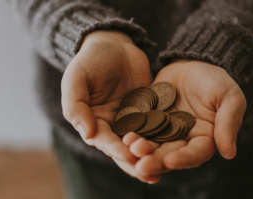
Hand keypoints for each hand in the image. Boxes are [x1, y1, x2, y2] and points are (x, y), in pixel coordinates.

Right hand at [61, 30, 152, 178]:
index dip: (115, 149)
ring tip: (165, 167)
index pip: (104, 141)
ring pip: (142, 141)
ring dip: (152, 155)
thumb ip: (76, 105)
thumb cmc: (91, 59)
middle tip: (150, 174)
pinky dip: (163, 136)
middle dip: (136, 161)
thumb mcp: (77, 78)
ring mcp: (132, 119)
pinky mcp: (148, 111)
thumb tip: (88, 134)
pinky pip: (156, 125)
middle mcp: (113, 124)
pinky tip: (176, 145)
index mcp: (93, 121)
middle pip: (124, 148)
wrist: (114, 44)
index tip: (129, 156)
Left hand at [125, 59, 246, 178]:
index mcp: (204, 138)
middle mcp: (182, 139)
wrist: (191, 63)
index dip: (183, 159)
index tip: (170, 161)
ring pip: (152, 144)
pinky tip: (123, 136)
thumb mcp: (229, 97)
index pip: (195, 153)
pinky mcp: (148, 119)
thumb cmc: (215, 80)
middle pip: (169, 154)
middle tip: (142, 165)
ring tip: (130, 149)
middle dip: (156, 160)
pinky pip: (140, 128)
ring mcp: (163, 130)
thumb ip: (228, 123)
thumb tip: (229, 153)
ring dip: (141, 150)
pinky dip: (132, 132)